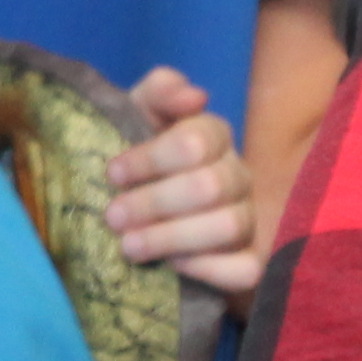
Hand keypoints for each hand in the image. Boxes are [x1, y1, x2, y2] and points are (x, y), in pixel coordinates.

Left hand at [105, 67, 261, 299]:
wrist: (136, 212)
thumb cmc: (134, 162)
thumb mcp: (134, 117)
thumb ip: (159, 92)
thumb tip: (194, 96)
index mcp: (214, 138)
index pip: (197, 141)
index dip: (152, 158)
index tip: (113, 173)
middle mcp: (238, 176)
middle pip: (211, 186)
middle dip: (154, 202)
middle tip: (113, 216)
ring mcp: (247, 219)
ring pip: (229, 226)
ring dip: (172, 237)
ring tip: (129, 245)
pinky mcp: (248, 260)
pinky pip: (246, 268)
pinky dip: (209, 268)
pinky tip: (172, 266)